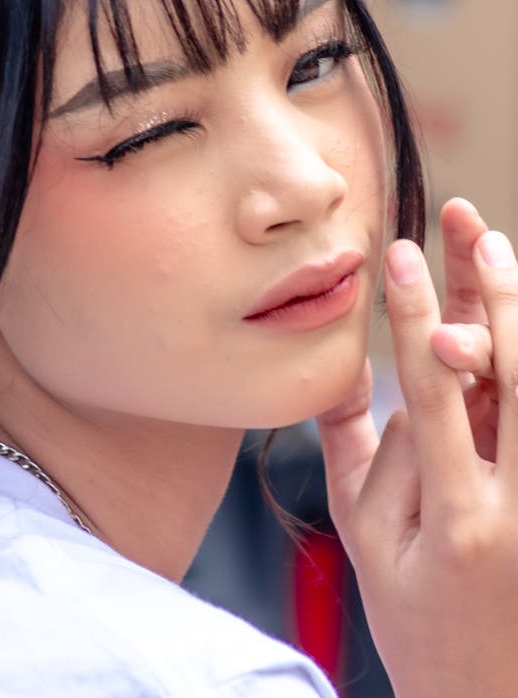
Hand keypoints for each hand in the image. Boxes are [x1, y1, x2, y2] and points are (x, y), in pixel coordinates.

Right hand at [318, 231, 517, 697]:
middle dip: (490, 290)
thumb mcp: (366, 543)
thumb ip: (353, 450)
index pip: (434, 389)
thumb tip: (349, 367)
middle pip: (510, 375)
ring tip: (497, 253)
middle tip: (470, 227)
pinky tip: (513, 325)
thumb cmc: (420, 624)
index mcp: (458, 514)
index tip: (402, 253)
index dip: (416, 314)